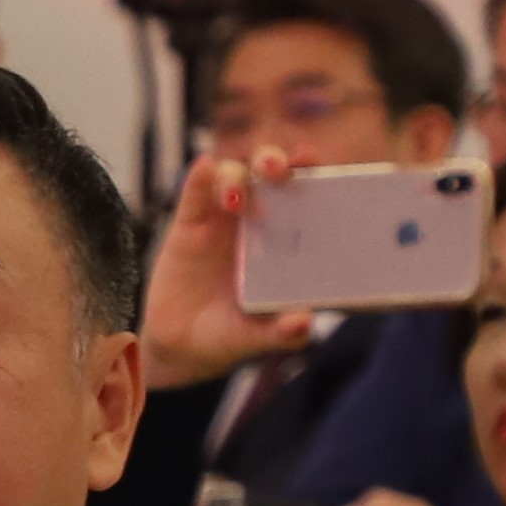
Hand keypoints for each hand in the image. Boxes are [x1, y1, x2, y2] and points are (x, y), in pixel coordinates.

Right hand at [140, 139, 337, 388]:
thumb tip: (303, 322)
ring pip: (233, 174)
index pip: (306, 193)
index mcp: (288, 238)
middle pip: (270, 171)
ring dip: (236, 177)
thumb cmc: (231, 334)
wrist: (181, 345)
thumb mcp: (257, 337)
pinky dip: (199, 176)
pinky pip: (195, 191)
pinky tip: (203, 169)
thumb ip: (280, 332)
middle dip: (277, 160)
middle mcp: (259, 218)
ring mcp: (223, 217)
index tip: (324, 170)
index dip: (317, 174)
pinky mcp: (189, 221)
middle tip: (277, 171)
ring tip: (233, 201)